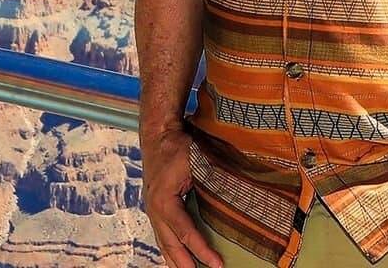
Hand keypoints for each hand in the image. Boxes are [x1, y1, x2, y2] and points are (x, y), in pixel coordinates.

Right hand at [141, 123, 224, 267]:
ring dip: (176, 261)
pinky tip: (178, 257)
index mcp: (164, 200)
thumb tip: (235, 200)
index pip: (185, 232)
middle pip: (170, 245)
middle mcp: (154, 209)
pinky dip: (171, 248)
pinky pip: (162, 234)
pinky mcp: (155, 206)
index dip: (201, 251)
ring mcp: (152, 209)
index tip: (217, 265)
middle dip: (186, 265)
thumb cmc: (176, 145)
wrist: (157, 132)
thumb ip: (211, 180)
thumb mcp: (196, 160)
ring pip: (163, 243)